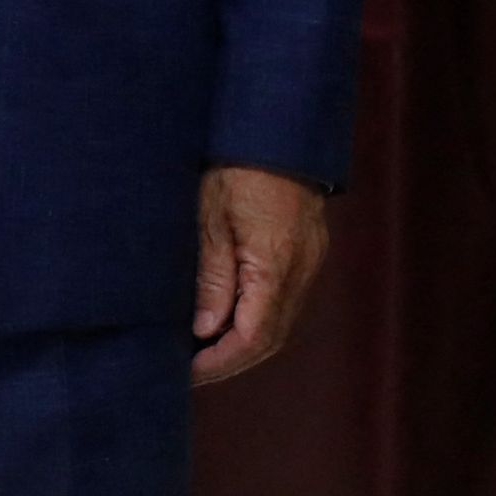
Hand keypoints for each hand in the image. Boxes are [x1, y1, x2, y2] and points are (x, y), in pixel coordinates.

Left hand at [192, 164, 328, 384]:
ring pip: (280, 322)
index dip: (219, 361)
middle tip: (191, 370)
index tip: (186, 371)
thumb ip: (211, 277)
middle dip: (230, 360)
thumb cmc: (235, 164)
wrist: (275, 123)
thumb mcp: (210, 217)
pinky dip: (257, 318)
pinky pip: (285, 299)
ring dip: (244, 342)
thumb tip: (206, 330)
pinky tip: (229, 316)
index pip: (252, 337)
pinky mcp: (308, 250)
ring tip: (204, 349)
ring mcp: (309, 260)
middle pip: (271, 338)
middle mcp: (301, 270)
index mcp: (275, 265)